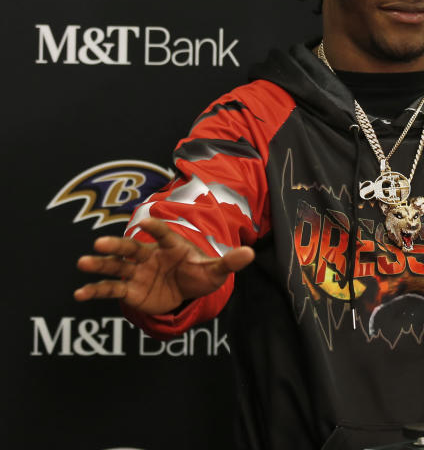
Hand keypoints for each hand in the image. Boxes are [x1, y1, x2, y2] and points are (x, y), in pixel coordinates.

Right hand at [74, 218, 254, 314]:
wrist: (186, 291)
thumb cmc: (199, 274)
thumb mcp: (215, 270)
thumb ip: (229, 262)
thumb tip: (251, 253)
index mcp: (171, 246)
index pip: (164, 234)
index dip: (157, 228)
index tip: (147, 220)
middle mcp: (150, 256)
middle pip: (132, 249)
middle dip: (117, 246)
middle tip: (99, 243)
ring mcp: (138, 272)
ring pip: (117, 267)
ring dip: (100, 265)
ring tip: (83, 262)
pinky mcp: (130, 290)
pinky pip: (111, 289)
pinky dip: (95, 291)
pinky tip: (79, 295)